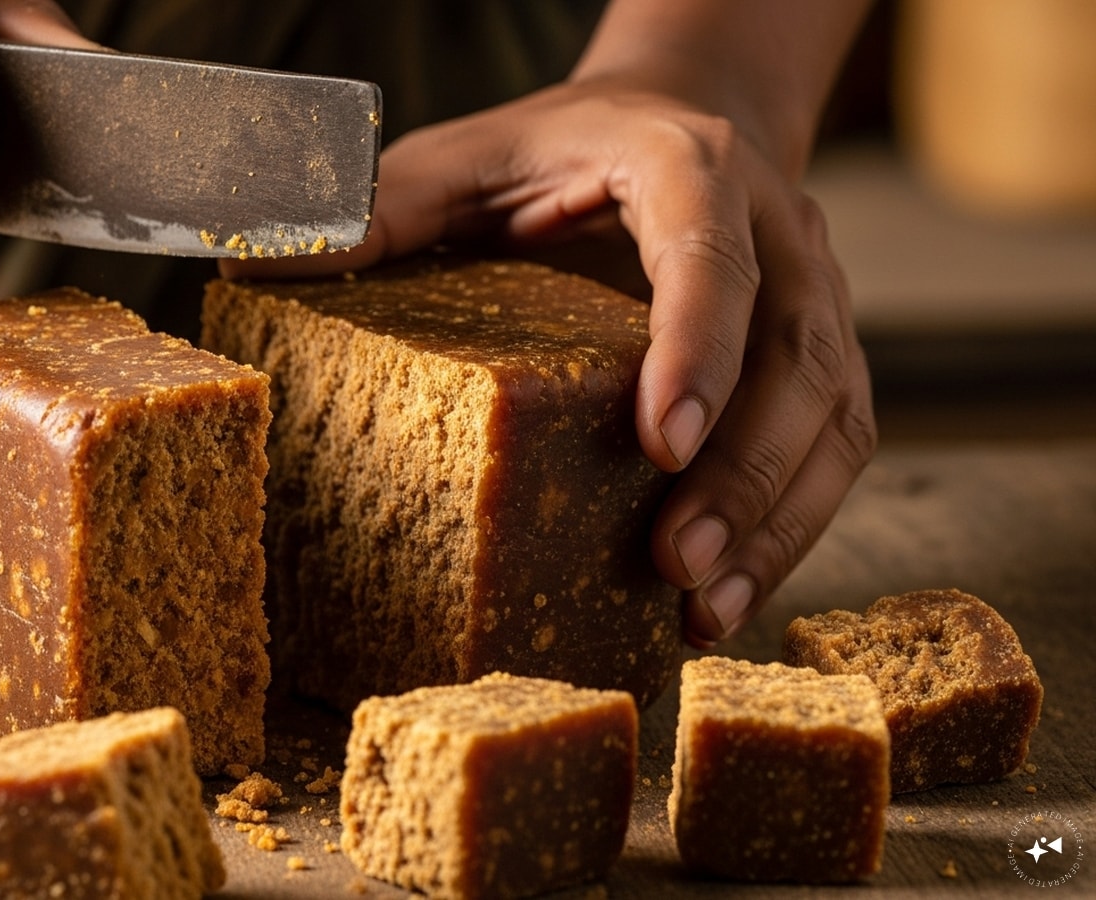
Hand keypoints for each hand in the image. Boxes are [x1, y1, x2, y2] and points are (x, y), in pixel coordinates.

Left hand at [225, 80, 876, 646]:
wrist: (680, 120)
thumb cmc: (560, 148)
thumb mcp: (464, 155)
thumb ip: (383, 203)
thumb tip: (268, 258)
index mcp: (689, 169)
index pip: (711, 257)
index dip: (697, 348)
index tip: (661, 441)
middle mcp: (777, 232)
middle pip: (791, 358)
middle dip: (742, 471)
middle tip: (674, 563)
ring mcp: (816, 299)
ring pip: (829, 417)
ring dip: (776, 521)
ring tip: (702, 610)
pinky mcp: (822, 358)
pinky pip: (832, 450)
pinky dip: (789, 528)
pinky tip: (725, 597)